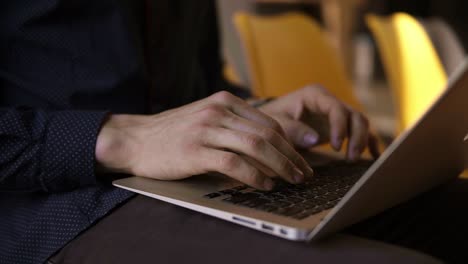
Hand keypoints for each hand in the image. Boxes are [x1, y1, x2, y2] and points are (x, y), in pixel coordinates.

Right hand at [95, 91, 313, 189]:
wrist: (136, 139)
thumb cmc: (174, 133)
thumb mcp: (207, 118)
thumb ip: (234, 125)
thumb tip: (267, 147)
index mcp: (225, 100)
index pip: (269, 121)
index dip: (290, 142)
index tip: (301, 159)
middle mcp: (218, 110)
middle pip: (268, 134)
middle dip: (291, 156)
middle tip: (304, 173)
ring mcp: (207, 129)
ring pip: (256, 146)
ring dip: (280, 166)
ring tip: (292, 180)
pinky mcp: (196, 150)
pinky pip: (234, 163)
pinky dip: (254, 176)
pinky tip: (265, 184)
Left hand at [258, 85, 379, 160]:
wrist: (270, 122)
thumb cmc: (271, 120)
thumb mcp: (277, 123)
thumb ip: (293, 129)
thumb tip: (315, 139)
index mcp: (315, 95)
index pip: (336, 108)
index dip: (340, 127)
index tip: (335, 148)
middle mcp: (329, 101)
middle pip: (354, 115)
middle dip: (356, 136)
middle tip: (350, 157)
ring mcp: (336, 113)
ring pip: (360, 123)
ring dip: (361, 141)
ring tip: (352, 160)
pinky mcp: (340, 125)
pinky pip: (359, 132)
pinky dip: (368, 142)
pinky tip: (374, 157)